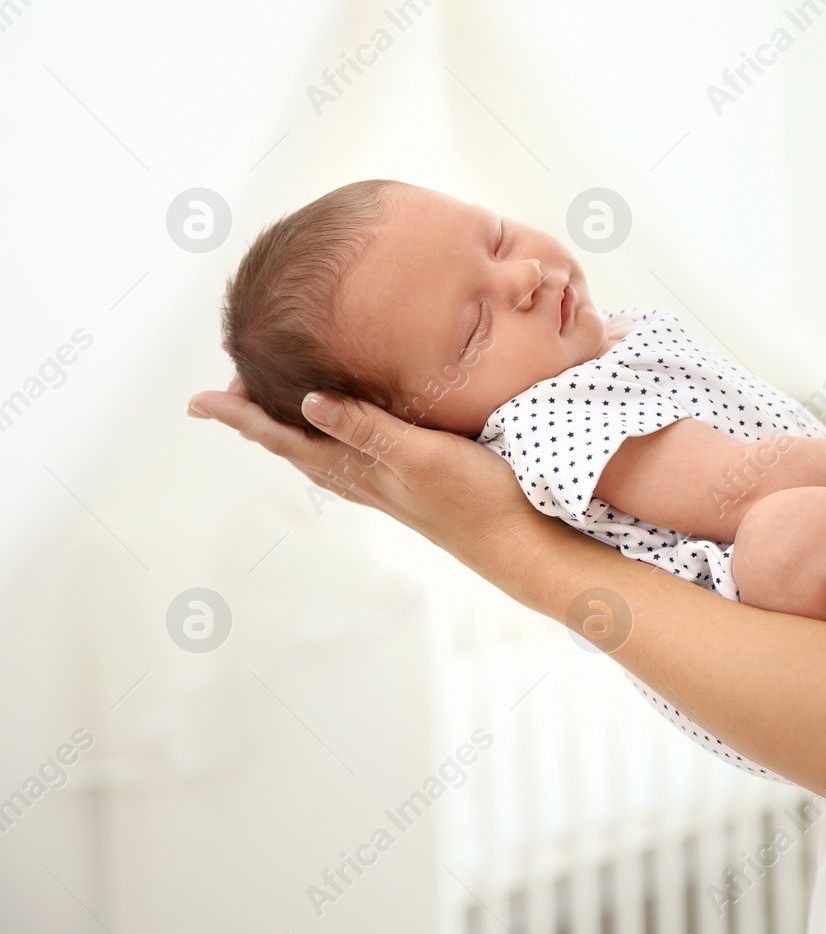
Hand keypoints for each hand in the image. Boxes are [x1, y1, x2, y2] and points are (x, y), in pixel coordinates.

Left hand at [186, 382, 551, 587]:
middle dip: (254, 418)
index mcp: (357, 469)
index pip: (282, 437)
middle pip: (291, 445)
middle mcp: (362, 478)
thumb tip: (306, 401)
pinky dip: (328, 434)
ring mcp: (385, 484)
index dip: (240, 416)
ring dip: (287, 428)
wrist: (519, 543)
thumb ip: (367, 428)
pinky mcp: (411, 481)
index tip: (198, 399)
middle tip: (222, 390)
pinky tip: (343, 431)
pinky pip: (350, 455)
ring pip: (318, 453)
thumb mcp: (421, 456)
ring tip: (265, 409)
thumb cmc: (475, 498)